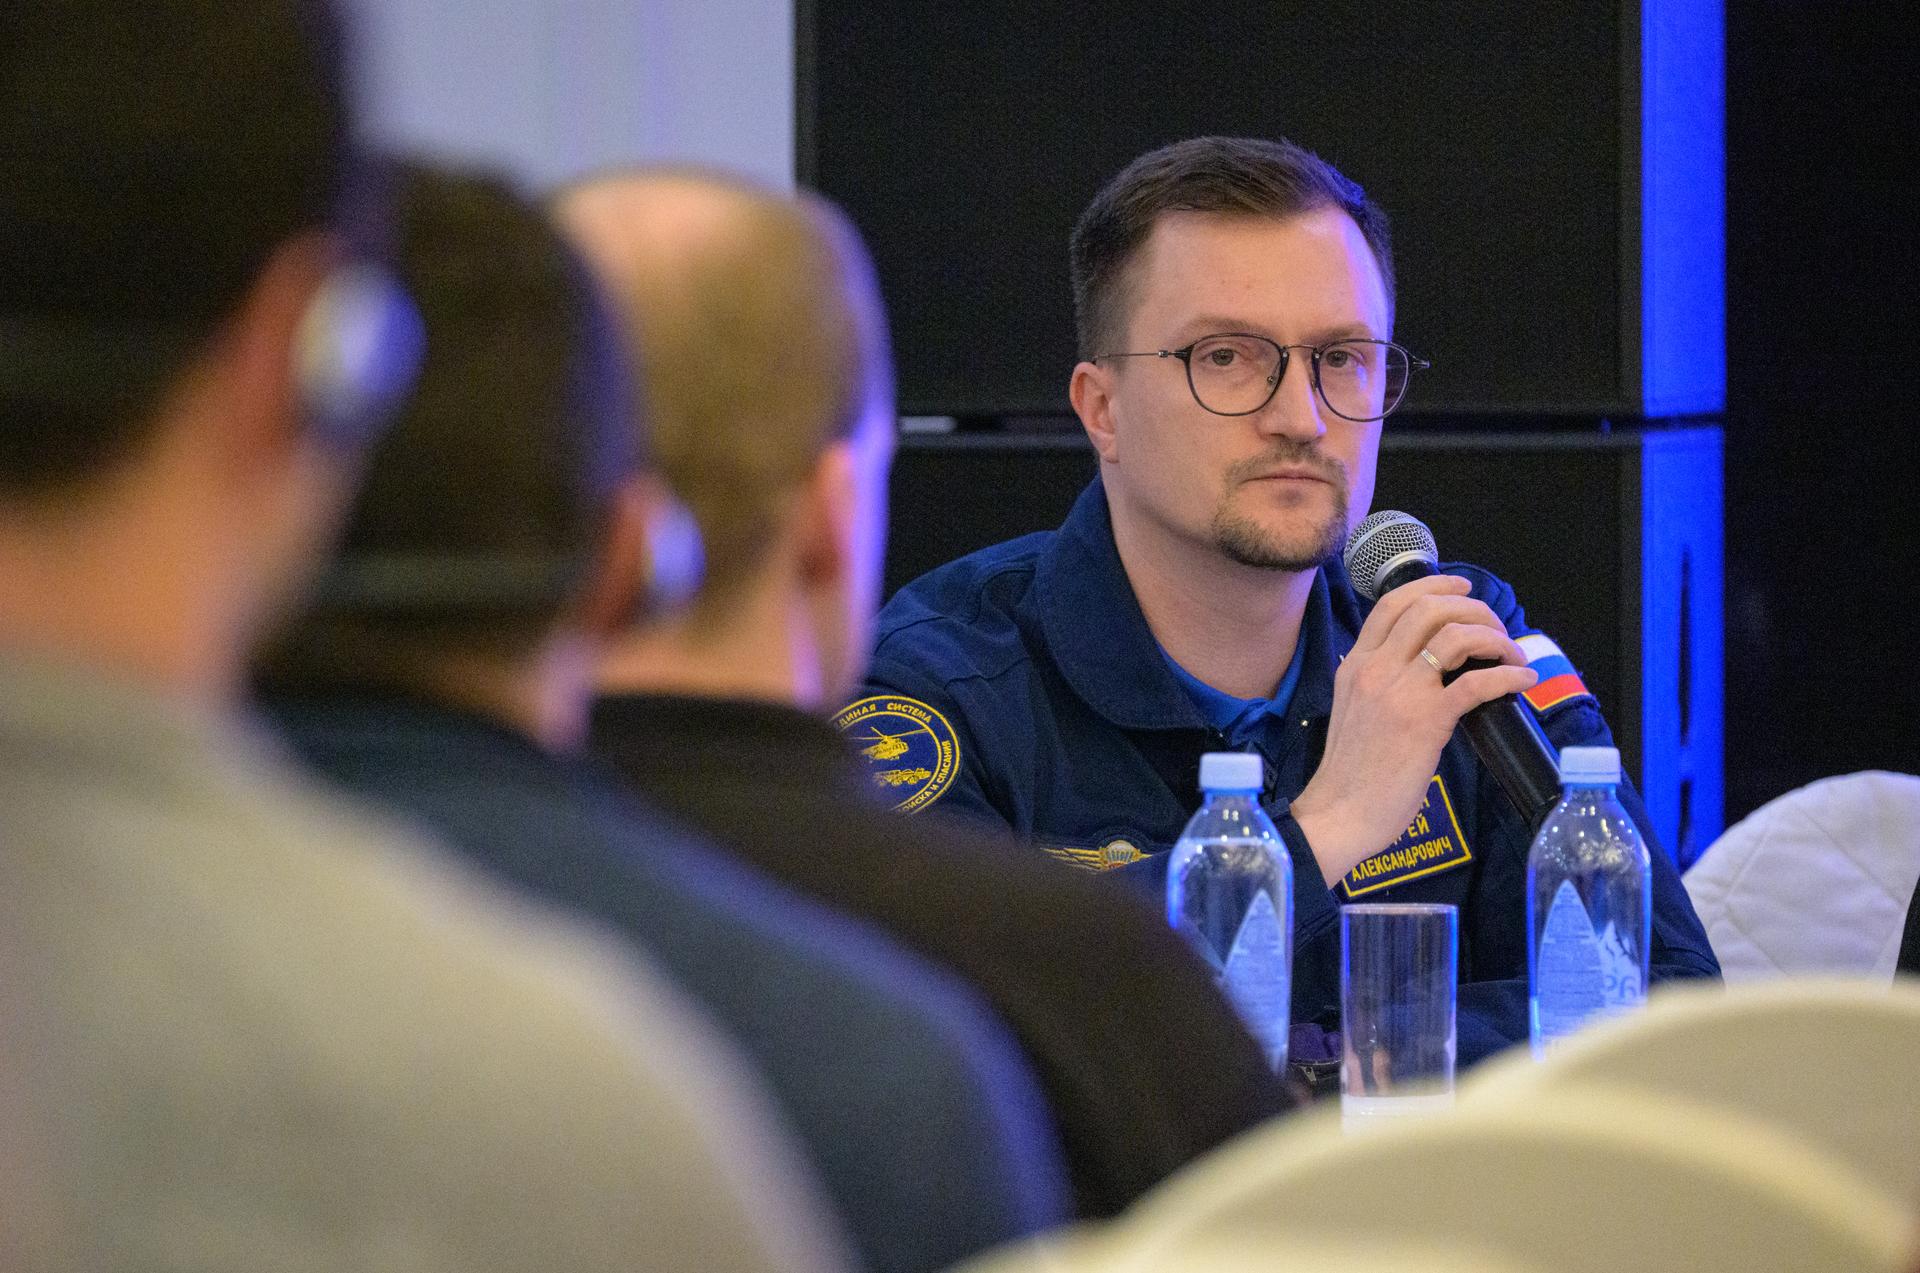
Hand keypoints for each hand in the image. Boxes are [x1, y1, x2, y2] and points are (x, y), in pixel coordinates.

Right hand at [1289, 574, 1536, 884]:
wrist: (1340, 813)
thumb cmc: (1350, 772)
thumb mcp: (1353, 710)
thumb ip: (1379, 684)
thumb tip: (1423, 673)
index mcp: (1356, 664)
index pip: (1393, 604)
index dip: (1433, 585)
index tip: (1462, 589)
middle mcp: (1376, 668)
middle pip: (1430, 609)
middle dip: (1473, 608)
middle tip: (1495, 626)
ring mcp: (1401, 692)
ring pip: (1456, 635)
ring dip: (1494, 637)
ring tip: (1512, 653)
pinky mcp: (1427, 721)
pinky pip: (1478, 683)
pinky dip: (1508, 675)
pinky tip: (1522, 680)